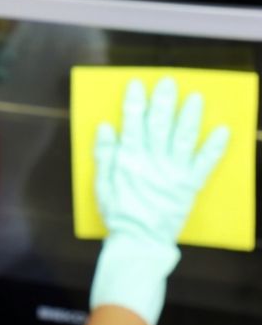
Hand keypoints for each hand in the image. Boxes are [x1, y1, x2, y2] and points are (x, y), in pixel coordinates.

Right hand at [90, 77, 228, 324]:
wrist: (138, 242)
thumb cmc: (117, 212)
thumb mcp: (101, 184)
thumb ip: (103, 154)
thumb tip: (106, 126)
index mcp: (129, 160)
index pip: (132, 124)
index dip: (135, 103)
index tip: (137, 84)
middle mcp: (152, 162)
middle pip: (159, 126)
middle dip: (163, 102)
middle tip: (168, 81)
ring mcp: (173, 173)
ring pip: (182, 139)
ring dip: (189, 117)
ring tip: (196, 97)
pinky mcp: (189, 186)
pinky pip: (204, 164)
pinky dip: (214, 147)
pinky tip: (222, 131)